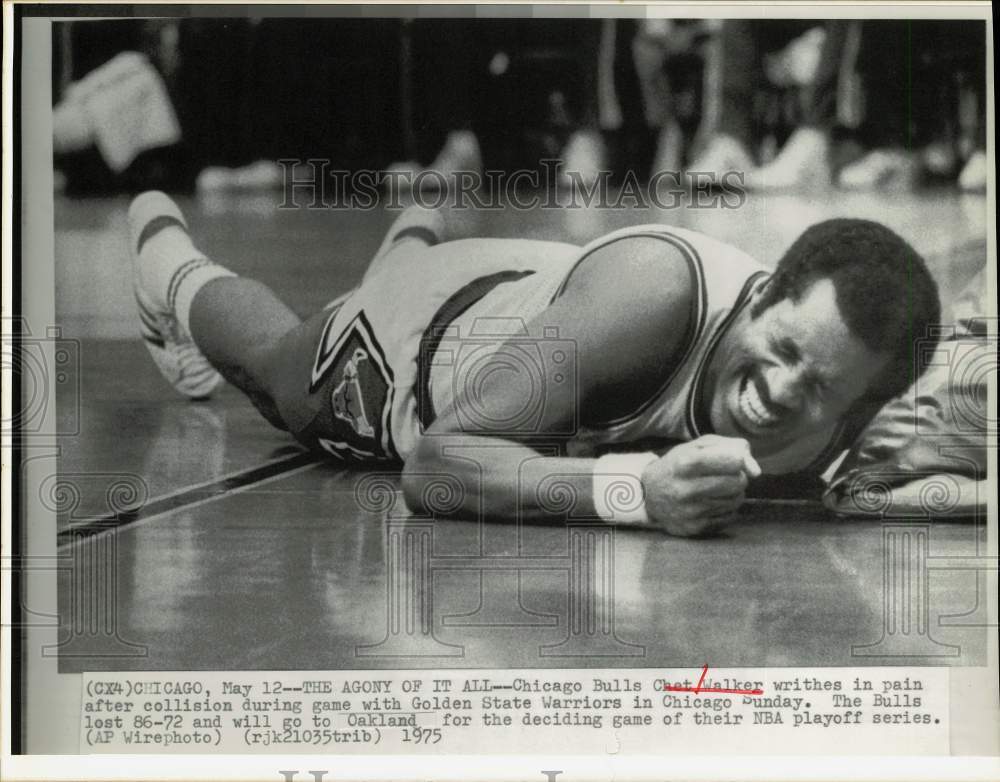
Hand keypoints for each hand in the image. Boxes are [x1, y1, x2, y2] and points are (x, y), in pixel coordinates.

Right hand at [641, 434, 760, 536]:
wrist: (648, 495)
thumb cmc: (678, 466)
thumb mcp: (696, 446)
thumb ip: (729, 447)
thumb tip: (755, 470)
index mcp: (686, 463)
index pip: (733, 460)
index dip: (741, 459)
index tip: (737, 460)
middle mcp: (687, 489)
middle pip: (738, 482)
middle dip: (737, 477)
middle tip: (725, 475)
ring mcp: (691, 511)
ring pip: (736, 500)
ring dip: (733, 493)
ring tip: (717, 488)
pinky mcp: (696, 528)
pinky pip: (730, 516)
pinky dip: (726, 508)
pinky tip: (712, 503)